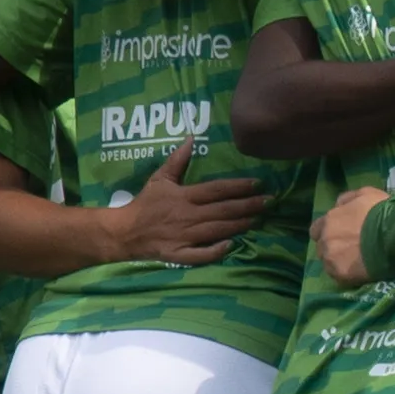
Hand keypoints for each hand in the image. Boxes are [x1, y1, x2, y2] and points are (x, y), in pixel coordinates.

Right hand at [115, 139, 267, 265]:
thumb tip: (191, 138)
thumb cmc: (145, 203)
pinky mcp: (180, 254)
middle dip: (248, 206)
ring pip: (218, 230)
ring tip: (258, 219)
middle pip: (223, 210)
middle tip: (269, 201)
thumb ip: (178, 160)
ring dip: (240, 225)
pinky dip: (216, 251)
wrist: (124, 232)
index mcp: (184, 196)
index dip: (239, 186)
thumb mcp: (160, 178)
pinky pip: (201, 255)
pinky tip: (232, 246)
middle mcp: (187, 216)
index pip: (217, 189)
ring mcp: (184, 236)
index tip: (258, 183)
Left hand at [318, 183, 388, 287]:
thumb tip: (338, 205)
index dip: (327, 232)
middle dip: (332, 247)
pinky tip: (359, 272)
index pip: (316, 229)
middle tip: (350, 248)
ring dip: (339, 261)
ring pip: (328, 262)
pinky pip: (339, 276)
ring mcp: (331, 258)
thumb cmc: (381, 211)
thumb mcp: (365, 194)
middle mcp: (325, 239)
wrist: (393, 234)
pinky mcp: (341, 274)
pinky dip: (346, 274)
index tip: (339, 234)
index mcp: (329, 219)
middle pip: (322, 247)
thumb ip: (348, 199)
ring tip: (357, 262)